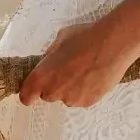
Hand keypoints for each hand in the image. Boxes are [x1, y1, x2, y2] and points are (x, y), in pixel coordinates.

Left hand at [18, 18, 139, 107]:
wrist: (113, 44)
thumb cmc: (84, 38)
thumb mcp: (60, 40)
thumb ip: (50, 55)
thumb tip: (49, 61)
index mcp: (42, 76)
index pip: (26, 97)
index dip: (30, 92)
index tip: (36, 87)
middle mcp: (54, 92)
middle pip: (48, 96)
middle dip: (54, 86)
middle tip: (67, 70)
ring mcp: (72, 99)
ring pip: (67, 98)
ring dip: (71, 89)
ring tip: (85, 71)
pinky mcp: (89, 102)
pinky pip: (82, 98)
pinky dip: (86, 90)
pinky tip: (94, 75)